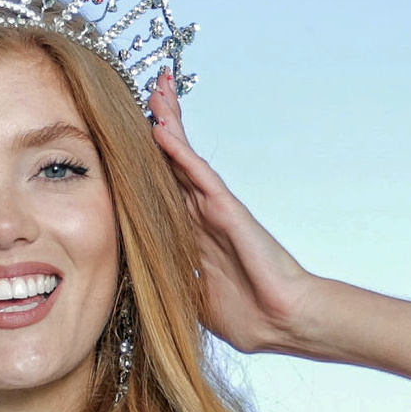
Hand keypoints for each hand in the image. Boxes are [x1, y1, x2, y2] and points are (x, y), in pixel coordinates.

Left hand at [147, 72, 321, 355]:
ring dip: (168, 124)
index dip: (147, 160)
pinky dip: (178, 153)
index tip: (129, 134)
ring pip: (183, 159)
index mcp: (190, 233)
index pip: (163, 187)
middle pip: (172, 161)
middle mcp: (200, 215)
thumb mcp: (191, 297)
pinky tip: (162, 130)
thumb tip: (139, 284)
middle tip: (148, 90)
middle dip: (161, 124)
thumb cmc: (246, 314)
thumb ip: (171, 281)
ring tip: (157, 90)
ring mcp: (213, 210)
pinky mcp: (226, 211)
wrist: (281, 321)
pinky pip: (198, 176)